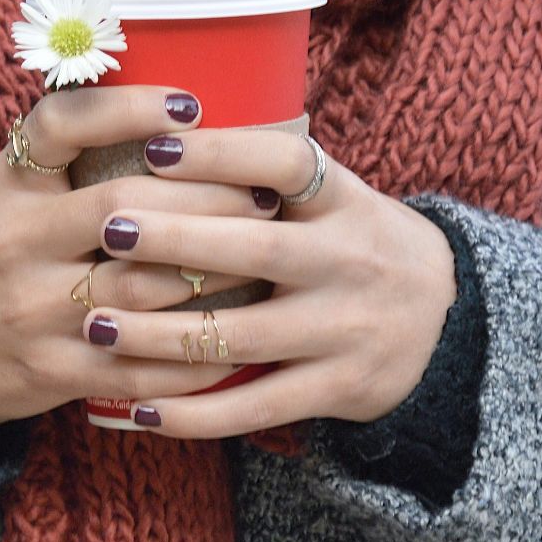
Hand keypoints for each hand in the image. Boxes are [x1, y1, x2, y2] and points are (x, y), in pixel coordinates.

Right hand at [0, 85, 281, 439]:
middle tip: (265, 192)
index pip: (60, 126)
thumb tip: (177, 113)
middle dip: (208, 199)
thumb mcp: (4, 193)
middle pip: (125, 210)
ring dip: (216, 272)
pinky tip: (238, 335)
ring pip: (144, 288)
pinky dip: (196, 352)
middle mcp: (15, 243)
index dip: (127, 108)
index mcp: (6, 187)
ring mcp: (33, 312)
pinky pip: (140, 364)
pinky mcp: (52, 372)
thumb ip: (68, 158)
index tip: (190, 103)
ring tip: (267, 254)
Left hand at [78, 128, 456, 439]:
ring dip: (160, 335)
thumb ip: (269, 175)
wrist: (445, 324)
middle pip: (256, 250)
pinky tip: (139, 409)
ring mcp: (345, 330)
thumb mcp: (335, 197)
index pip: (287, 163)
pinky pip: (255, 406)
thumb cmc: (354, 245)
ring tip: (96, 325)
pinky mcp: (337, 389)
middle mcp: (350, 262)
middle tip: (106, 228)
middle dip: (175, 240)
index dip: (223, 153)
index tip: (156, 145)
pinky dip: (194, 414)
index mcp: (345, 200)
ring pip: (242, 336)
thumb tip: (157, 127)